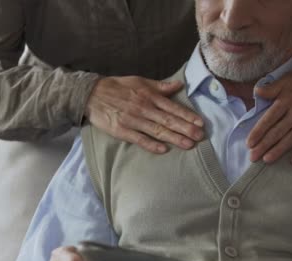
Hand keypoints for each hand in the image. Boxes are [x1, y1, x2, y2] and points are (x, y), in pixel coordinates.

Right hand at [85, 76, 204, 153]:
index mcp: (149, 96)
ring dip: (174, 138)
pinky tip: (164, 149)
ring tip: (188, 144)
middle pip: (168, 120)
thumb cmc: (117, 87)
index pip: (172, 107)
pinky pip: (139, 139)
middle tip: (200, 136)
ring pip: (157, 130)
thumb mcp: (139, 81)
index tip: (200, 122)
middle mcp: (144, 108)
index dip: (187, 115)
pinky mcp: (122, 131)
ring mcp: (133, 120)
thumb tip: (179, 85)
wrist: (91, 94)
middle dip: (185, 128)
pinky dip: (151, 144)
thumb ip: (160, 86)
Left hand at [248, 55, 291, 164]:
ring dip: (277, 151)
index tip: (249, 143)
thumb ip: (271, 87)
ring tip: (266, 160)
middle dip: (263, 146)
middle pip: (276, 133)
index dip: (257, 132)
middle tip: (252, 157)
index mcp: (286, 101)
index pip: (268, 120)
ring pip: (290, 139)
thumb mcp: (288, 79)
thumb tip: (256, 92)